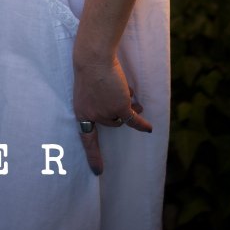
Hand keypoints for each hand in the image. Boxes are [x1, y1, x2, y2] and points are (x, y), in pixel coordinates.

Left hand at [73, 56, 150, 174]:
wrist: (93, 57)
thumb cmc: (89, 67)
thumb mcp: (89, 88)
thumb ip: (99, 100)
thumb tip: (125, 109)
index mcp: (81, 112)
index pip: (86, 138)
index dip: (93, 155)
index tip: (98, 172)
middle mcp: (93, 116)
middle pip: (110, 121)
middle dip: (116, 109)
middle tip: (121, 95)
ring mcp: (106, 113)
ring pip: (121, 116)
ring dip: (127, 106)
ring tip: (131, 96)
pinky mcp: (119, 107)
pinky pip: (133, 119)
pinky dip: (141, 124)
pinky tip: (149, 128)